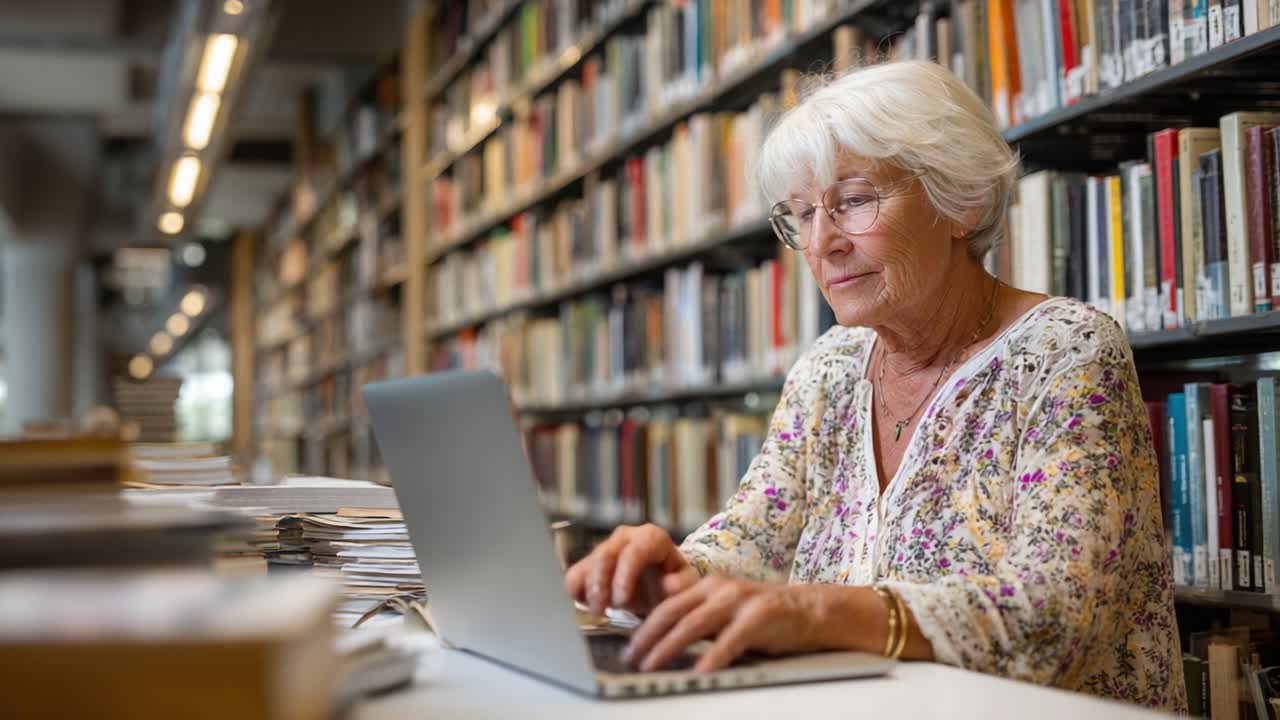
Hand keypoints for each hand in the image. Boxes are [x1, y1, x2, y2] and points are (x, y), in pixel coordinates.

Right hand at [564, 524, 698, 615]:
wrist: (663, 583)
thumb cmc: (675, 582)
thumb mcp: (687, 584)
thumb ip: (681, 584)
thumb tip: (668, 586)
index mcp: (651, 538)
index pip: (633, 552)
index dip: (624, 576)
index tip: (621, 601)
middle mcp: (625, 537)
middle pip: (604, 555)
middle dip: (600, 585)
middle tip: (602, 610)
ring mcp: (606, 548)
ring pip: (586, 564)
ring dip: (588, 591)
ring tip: (598, 612)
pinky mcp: (590, 563)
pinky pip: (575, 575)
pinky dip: (577, 592)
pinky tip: (589, 607)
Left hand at [622, 574, 826, 672]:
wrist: (808, 610)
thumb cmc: (763, 615)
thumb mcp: (724, 609)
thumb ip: (696, 612)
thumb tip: (661, 618)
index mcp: (707, 585)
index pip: (666, 606)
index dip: (643, 627)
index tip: (628, 647)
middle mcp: (719, 588)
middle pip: (672, 613)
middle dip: (647, 638)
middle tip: (631, 658)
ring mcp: (738, 600)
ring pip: (694, 624)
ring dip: (668, 647)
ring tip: (652, 665)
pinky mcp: (758, 616)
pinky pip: (730, 639)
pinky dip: (713, 656)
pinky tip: (701, 671)